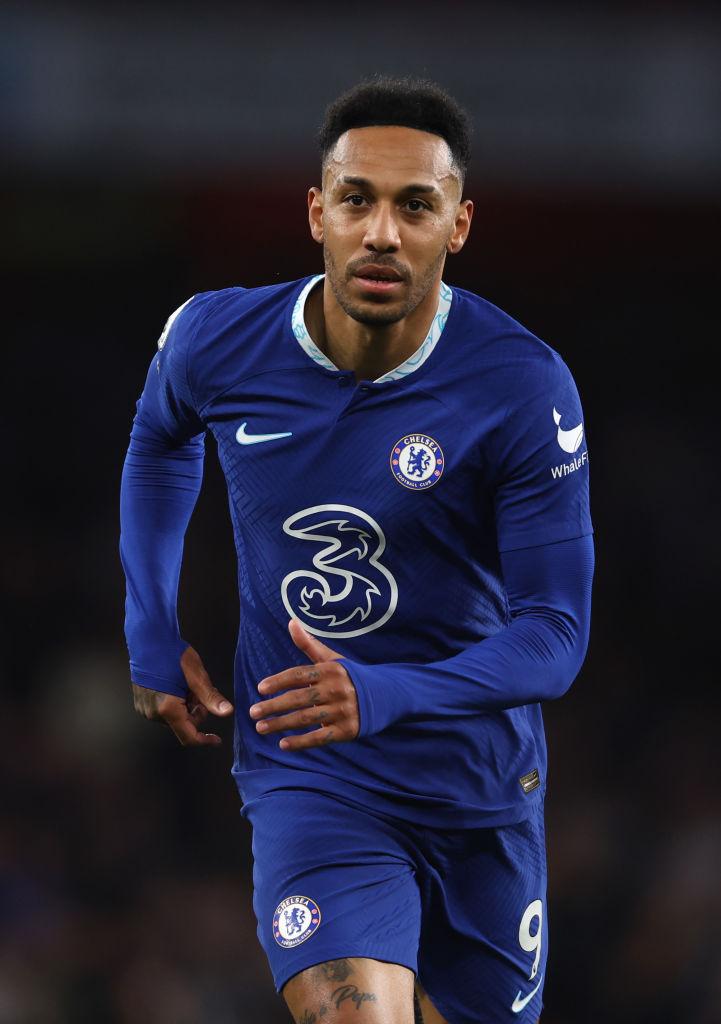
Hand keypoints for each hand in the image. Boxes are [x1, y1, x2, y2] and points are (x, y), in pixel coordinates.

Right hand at [132, 646, 233, 746]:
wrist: (148, 640)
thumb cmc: (172, 655)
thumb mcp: (197, 677)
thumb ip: (210, 698)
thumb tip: (227, 712)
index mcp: (168, 709)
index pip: (189, 737)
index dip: (205, 740)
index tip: (216, 739)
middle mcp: (154, 713)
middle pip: (183, 725)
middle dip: (196, 712)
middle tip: (200, 691)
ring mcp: (145, 708)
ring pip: (174, 717)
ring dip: (186, 706)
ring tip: (187, 685)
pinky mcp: (142, 702)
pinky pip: (163, 710)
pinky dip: (175, 703)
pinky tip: (176, 685)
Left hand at [249, 619, 359, 751]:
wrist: (386, 695)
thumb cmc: (350, 676)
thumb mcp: (332, 658)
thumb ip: (308, 644)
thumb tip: (290, 621)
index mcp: (330, 670)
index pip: (299, 675)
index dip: (279, 681)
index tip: (260, 688)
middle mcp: (336, 689)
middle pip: (299, 698)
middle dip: (274, 706)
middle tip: (253, 713)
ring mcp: (342, 711)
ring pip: (306, 718)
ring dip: (281, 724)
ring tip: (260, 728)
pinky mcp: (347, 730)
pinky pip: (320, 737)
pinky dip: (301, 742)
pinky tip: (283, 745)